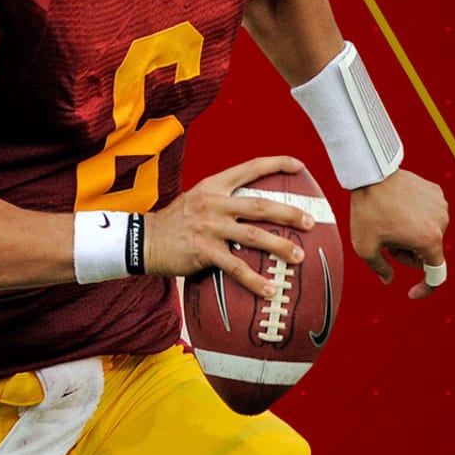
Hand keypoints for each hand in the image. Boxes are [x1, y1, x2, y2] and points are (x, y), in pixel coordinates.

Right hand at [145, 156, 314, 297]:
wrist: (143, 240)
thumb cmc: (174, 223)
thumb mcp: (195, 200)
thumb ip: (220, 200)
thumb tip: (252, 209)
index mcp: (212, 186)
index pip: (249, 168)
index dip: (276, 164)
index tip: (300, 167)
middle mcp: (213, 203)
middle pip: (260, 205)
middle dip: (290, 213)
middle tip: (311, 222)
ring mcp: (209, 227)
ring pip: (254, 235)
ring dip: (280, 246)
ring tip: (299, 257)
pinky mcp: (204, 251)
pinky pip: (236, 267)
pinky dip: (255, 280)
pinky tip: (270, 290)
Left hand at [349, 169, 448, 298]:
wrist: (371, 175)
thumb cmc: (367, 211)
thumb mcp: (365, 246)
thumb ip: (379, 268)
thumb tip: (388, 279)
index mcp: (429, 240)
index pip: (436, 274)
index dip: (425, 288)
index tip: (413, 292)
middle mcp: (442, 224)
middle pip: (427, 253)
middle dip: (407, 253)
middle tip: (386, 241)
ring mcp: (441, 207)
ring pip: (428, 233)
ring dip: (411, 235)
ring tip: (389, 221)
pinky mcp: (437, 193)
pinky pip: (427, 214)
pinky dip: (414, 217)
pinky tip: (396, 208)